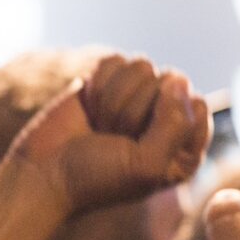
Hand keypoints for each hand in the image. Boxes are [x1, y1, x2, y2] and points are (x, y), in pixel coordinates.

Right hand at [3, 53, 211, 218]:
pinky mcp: (108, 82)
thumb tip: (177, 78)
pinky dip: (97, 84)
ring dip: (113, 99)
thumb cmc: (96, 177)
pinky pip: (116, 62)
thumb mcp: (146, 165)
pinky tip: (89, 109)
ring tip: (100, 126)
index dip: (165, 119)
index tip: (139, 145)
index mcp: (184, 147)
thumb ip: (175, 124)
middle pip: (168, 81)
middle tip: (112, 138)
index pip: (195, 105)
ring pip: (142, 66)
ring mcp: (136, 98)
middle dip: (132, 111)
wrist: (43, 173)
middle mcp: (165, 119)